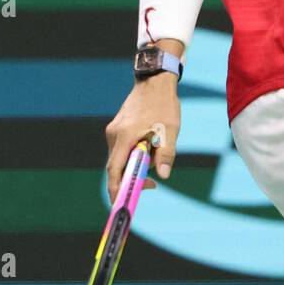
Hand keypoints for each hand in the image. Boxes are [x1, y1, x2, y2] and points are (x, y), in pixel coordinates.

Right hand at [104, 73, 179, 201]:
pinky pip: (122, 149)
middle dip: (131, 179)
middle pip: (116, 166)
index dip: (115, 188)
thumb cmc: (164, 104)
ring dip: (134, 166)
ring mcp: (113, 131)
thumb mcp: (170, 130)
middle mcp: (114, 135)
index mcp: (124, 136)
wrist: (155, 80)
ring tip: (155, 160)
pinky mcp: (117, 128)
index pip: (115, 170)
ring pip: (120, 158)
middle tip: (152, 185)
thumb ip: (166, 154)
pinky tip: (149, 149)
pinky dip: (133, 155)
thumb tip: (163, 176)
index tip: (120, 203)